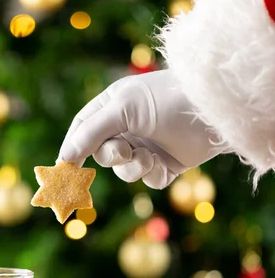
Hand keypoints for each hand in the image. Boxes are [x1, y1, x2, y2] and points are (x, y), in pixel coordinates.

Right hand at [58, 69, 221, 188]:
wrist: (214, 111)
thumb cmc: (167, 99)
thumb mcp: (124, 109)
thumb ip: (92, 132)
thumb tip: (65, 156)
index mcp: (114, 106)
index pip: (83, 128)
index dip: (73, 147)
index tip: (64, 166)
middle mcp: (129, 127)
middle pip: (103, 153)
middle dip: (112, 155)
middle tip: (124, 151)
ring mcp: (147, 146)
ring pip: (125, 170)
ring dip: (133, 167)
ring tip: (149, 157)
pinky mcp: (166, 165)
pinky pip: (148, 179)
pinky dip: (152, 174)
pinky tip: (163, 163)